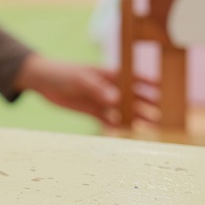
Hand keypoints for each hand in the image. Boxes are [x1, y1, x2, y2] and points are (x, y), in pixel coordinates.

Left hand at [13, 53, 156, 126]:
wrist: (43, 82)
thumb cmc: (64, 73)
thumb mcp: (80, 79)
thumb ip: (98, 88)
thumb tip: (117, 99)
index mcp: (108, 74)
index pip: (131, 77)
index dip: (146, 83)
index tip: (160, 90)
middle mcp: (107, 87)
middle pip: (131, 96)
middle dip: (145, 105)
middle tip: (159, 115)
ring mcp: (100, 100)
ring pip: (122, 110)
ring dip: (134, 117)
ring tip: (148, 127)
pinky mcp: (92, 111)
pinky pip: (107, 119)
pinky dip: (114, 125)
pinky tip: (121, 131)